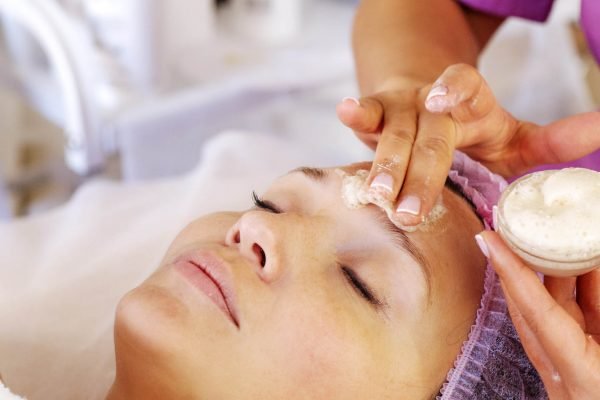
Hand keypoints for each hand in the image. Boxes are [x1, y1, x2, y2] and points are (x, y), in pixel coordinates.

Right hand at [337, 64, 599, 226]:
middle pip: (427, 131)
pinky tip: (344, 110)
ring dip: (384, 163)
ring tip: (378, 195)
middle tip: (411, 211)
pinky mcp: (376, 113)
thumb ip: (553, 139)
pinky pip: (365, 114)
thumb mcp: (513, 136)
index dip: (452, 89)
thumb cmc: (473, 128)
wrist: (427, 100)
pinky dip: (355, 114)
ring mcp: (402, 105)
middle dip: (418, 170)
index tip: (440, 101)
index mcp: (471, 100)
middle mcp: (432, 100)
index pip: (464, 84)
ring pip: (392, 132)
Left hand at [477, 231, 599, 398]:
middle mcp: (567, 374)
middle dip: (524, 265)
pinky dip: (578, 296)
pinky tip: (586, 272)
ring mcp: (573, 373)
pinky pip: (575, 324)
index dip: (511, 270)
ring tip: (551, 238)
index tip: (487, 238)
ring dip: (555, 276)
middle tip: (514, 226)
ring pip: (555, 313)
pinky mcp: (584, 370)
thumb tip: (596, 270)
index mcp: (582, 377)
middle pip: (535, 308)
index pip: (536, 311)